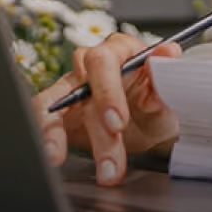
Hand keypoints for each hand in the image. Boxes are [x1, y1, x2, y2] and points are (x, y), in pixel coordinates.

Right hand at [33, 32, 182, 185]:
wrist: (148, 127)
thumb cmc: (156, 103)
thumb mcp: (165, 95)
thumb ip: (164, 76)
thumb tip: (168, 51)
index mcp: (121, 50)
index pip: (104, 61)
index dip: (108, 92)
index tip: (117, 123)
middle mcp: (92, 63)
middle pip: (82, 85)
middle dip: (96, 128)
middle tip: (111, 161)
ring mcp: (72, 85)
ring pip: (57, 104)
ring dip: (58, 134)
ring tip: (58, 158)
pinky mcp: (58, 109)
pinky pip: (43, 117)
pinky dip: (44, 135)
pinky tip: (51, 154)